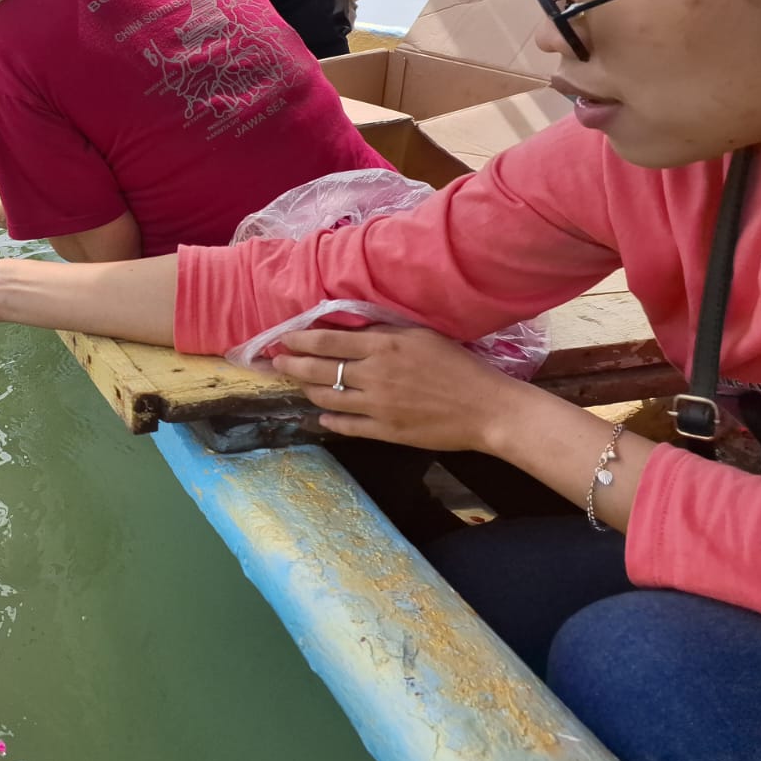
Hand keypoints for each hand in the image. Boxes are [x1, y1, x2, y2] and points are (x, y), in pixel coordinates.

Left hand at [269, 326, 529, 452]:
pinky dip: (330, 420)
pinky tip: (322, 416)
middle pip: (318, 369)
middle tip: (273, 363)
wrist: (487, 409)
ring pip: (326, 398)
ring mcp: (376, 407)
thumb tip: (348, 328)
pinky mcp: (384, 432)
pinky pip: (346, 426)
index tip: (282, 338)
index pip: (326, 341)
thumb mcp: (420, 336)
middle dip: (290, 365)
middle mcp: (373, 376)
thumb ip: (382, 331)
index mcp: (382, 347)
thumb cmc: (458, 366)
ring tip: (298, 385)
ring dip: (307, 390)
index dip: (298, 339)